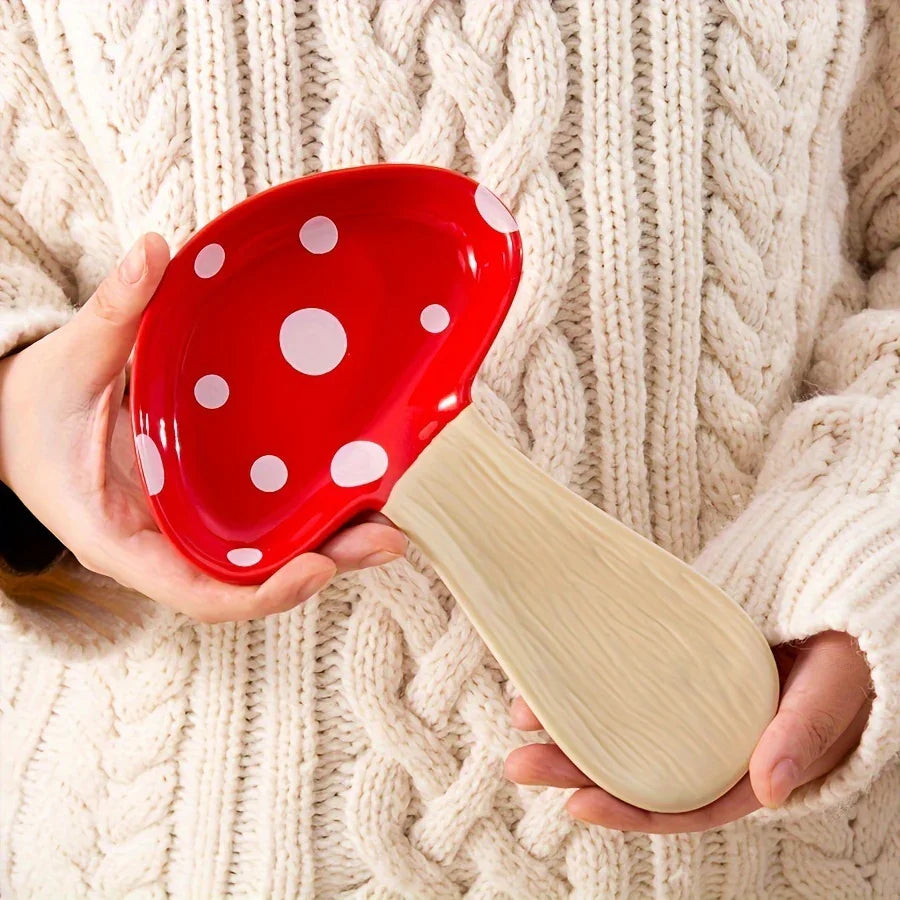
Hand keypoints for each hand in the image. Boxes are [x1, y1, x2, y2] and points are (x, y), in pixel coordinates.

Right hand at [0, 234, 405, 622]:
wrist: (14, 422)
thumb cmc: (32, 408)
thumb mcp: (68, 365)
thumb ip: (113, 315)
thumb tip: (151, 251)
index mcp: (119, 536)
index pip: (197, 590)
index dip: (261, 591)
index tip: (317, 566)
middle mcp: (162, 545)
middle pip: (251, 577)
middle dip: (322, 565)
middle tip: (388, 540)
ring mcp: (187, 528)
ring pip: (264, 554)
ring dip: (328, 543)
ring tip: (390, 522)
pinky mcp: (203, 504)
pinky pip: (258, 522)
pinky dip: (304, 514)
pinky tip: (350, 489)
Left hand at [504, 631, 872, 832]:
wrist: (841, 607)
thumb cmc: (847, 656)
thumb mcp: (832, 691)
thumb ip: (804, 733)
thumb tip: (768, 787)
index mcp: (746, 766)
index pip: (682, 802)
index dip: (629, 811)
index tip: (576, 806)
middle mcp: (710, 740)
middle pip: (636, 765)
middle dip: (576, 769)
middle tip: (519, 761)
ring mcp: (691, 702)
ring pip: (624, 723)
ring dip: (573, 722)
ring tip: (521, 712)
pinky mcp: (679, 663)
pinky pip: (630, 679)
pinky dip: (594, 680)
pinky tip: (556, 671)